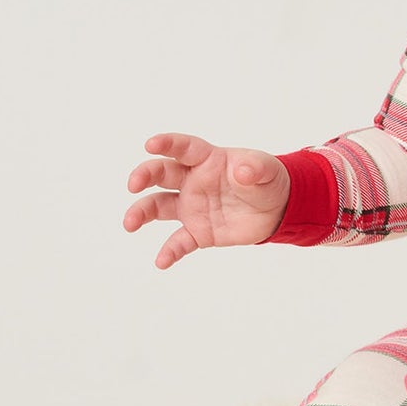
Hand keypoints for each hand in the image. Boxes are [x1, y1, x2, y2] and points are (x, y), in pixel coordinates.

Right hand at [123, 133, 290, 268]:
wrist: (276, 209)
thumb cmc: (265, 180)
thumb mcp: (267, 170)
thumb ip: (255, 169)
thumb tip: (243, 172)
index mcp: (207, 160)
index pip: (183, 148)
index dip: (167, 144)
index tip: (150, 145)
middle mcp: (192, 181)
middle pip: (161, 174)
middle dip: (144, 176)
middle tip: (133, 185)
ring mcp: (192, 207)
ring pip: (159, 207)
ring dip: (142, 213)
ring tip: (130, 224)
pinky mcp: (198, 232)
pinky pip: (179, 242)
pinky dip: (169, 251)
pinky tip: (161, 262)